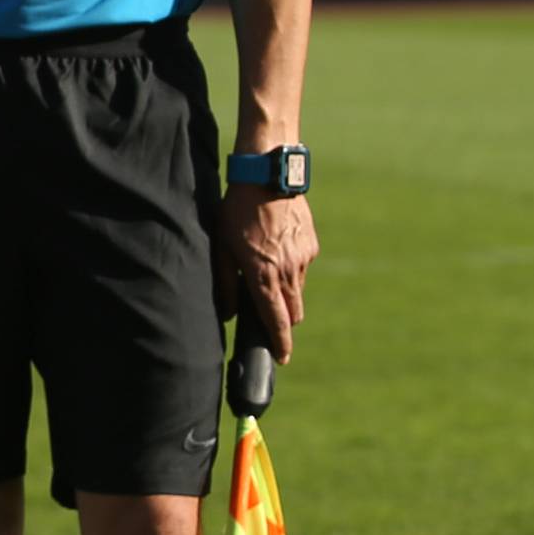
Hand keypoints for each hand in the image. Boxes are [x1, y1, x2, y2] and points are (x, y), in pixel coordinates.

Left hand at [215, 185, 318, 363]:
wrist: (266, 175)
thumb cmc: (237, 211)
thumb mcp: (222, 248)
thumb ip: (225, 285)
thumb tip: (229, 314)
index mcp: (263, 276)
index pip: (276, 321)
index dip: (280, 344)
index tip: (282, 359)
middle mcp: (288, 271)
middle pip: (293, 312)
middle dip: (283, 319)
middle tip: (267, 310)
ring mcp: (303, 257)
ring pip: (298, 290)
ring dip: (286, 291)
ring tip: (266, 265)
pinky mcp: (311, 244)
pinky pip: (303, 267)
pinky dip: (292, 267)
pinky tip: (276, 246)